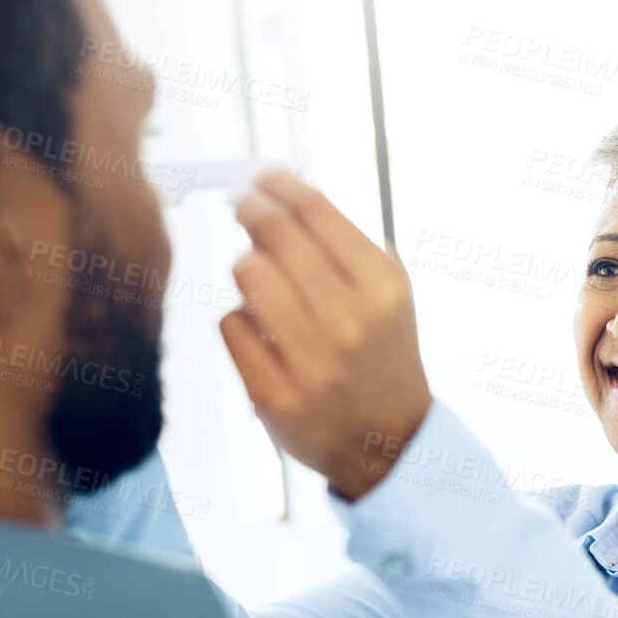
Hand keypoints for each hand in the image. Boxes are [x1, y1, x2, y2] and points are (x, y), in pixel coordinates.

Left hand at [221, 169, 432, 499]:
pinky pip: (231, 324)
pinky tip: (264, 334)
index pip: (316, 212)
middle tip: (243, 204)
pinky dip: (241, 321)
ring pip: (247, 274)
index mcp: (382, 287)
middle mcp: (349, 321)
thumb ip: (340, 244)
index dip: (279, 184)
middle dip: (252, 210)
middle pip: (274, 235)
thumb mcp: (384, 294)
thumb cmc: (379, 353)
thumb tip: (277, 189)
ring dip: (249, 271)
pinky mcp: (274, 394)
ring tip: (264, 282)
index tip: (260, 176)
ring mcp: (311, 361)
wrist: (387, 442)